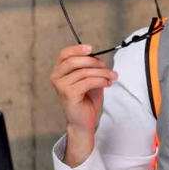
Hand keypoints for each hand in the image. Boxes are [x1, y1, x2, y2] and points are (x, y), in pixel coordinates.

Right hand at [49, 44, 117, 166]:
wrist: (84, 120)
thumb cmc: (86, 98)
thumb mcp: (89, 77)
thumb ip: (89, 66)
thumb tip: (97, 57)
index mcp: (60, 70)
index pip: (64, 54)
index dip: (77, 49)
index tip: (91, 49)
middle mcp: (56, 76)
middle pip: (74, 61)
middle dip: (94, 62)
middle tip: (107, 67)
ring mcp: (61, 85)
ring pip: (84, 72)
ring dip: (102, 73)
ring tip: (112, 77)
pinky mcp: (68, 94)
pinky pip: (87, 81)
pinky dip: (101, 80)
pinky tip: (108, 84)